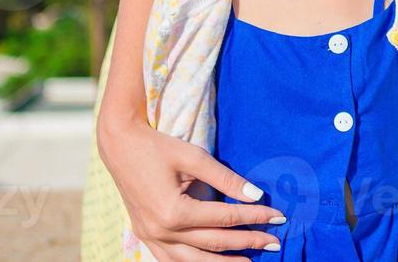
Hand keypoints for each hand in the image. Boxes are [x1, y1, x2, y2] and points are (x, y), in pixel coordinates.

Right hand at [98, 115, 285, 259]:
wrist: (120, 146)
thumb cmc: (157, 147)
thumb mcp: (194, 157)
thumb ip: (226, 178)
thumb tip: (256, 195)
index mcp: (174, 211)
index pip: (225, 218)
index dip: (254, 217)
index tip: (278, 216)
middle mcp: (161, 231)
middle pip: (213, 243)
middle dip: (247, 243)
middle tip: (274, 243)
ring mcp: (151, 237)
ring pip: (192, 261)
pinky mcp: (145, 236)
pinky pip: (171, 260)